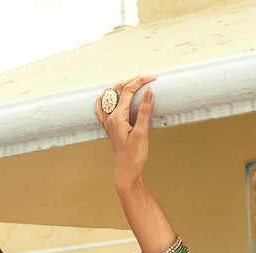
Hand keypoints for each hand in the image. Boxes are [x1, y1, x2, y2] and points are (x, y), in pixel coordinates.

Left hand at [95, 74, 156, 193]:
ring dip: (121, 85)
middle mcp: (109, 118)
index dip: (140, 80)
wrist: (126, 173)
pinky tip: (111, 95)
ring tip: (135, 81)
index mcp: (116, 118)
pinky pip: (102, 108)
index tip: (154, 77)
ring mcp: (108, 122)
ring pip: (110, 96)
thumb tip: (148, 91)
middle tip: (148, 76)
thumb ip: (144, 111)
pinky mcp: (110, 127)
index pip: (127, 91)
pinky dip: (106, 98)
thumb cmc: (134, 157)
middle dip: (132, 80)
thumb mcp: (142, 133)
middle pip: (117, 90)